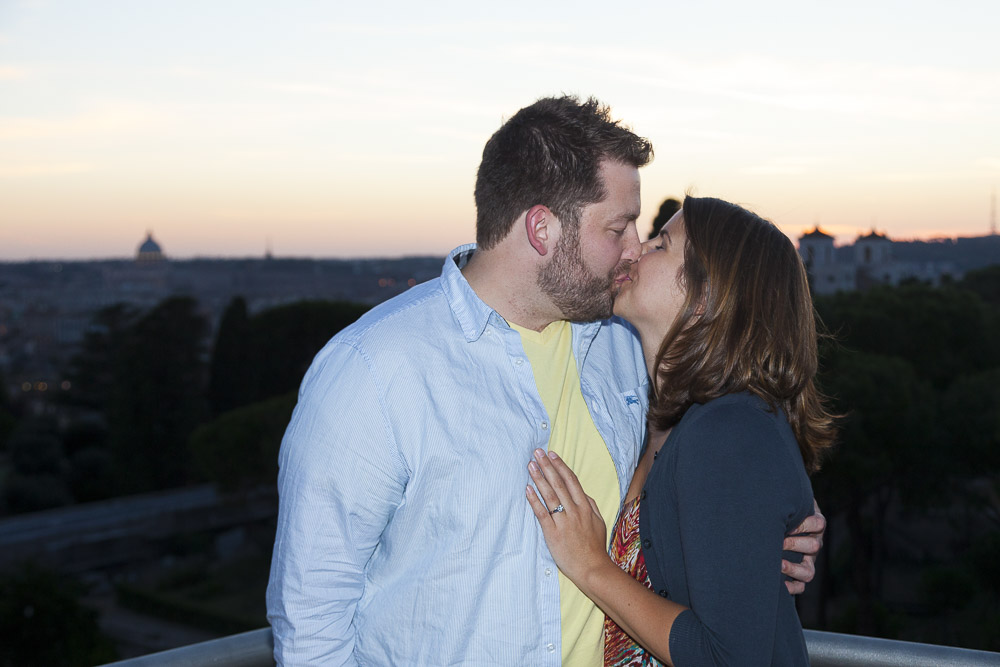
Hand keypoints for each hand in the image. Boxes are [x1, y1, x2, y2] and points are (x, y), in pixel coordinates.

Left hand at [525, 449, 609, 584]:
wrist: (592, 568)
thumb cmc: (595, 547)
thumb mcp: (599, 522)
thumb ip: (590, 505)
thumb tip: (581, 492)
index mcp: (585, 507)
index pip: (571, 481)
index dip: (560, 466)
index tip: (551, 454)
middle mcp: (574, 511)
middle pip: (558, 483)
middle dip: (547, 466)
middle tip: (536, 452)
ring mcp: (563, 521)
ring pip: (549, 495)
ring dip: (539, 478)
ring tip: (530, 466)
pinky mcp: (552, 533)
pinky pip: (542, 513)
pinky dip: (534, 500)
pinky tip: (527, 489)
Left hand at [782, 499, 825, 593]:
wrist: (780, 519)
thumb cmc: (785, 506)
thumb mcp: (791, 497)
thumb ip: (790, 491)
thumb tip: (792, 477)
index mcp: (814, 524)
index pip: (818, 523)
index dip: (805, 524)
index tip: (788, 524)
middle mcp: (813, 543)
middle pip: (814, 546)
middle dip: (795, 544)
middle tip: (779, 541)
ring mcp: (807, 560)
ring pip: (809, 572)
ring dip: (793, 569)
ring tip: (777, 563)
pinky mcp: (799, 574)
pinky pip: (800, 586)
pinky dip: (792, 587)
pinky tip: (780, 584)